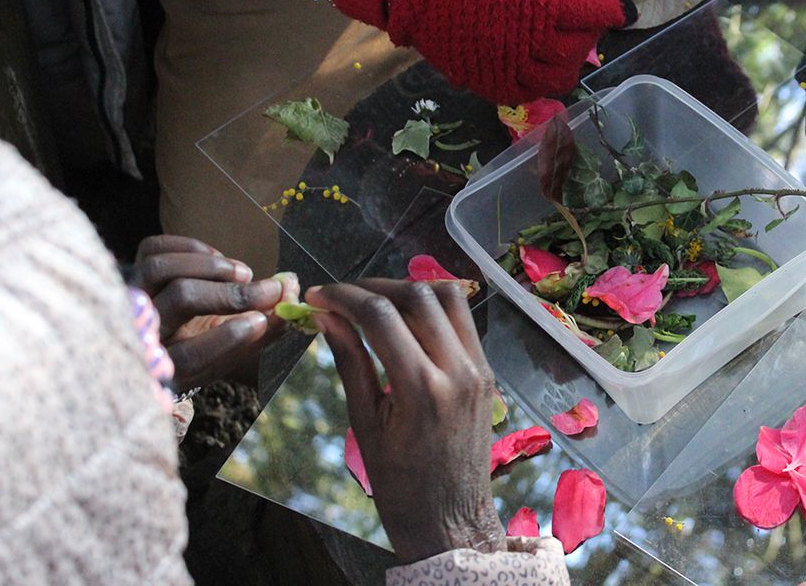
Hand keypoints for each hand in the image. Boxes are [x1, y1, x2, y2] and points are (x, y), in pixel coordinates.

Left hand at [130, 236, 285, 389]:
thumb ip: (267, 330)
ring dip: (211, 266)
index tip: (262, 320)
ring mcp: (134, 297)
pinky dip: (191, 247)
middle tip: (269, 290)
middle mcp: (144, 332)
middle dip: (230, 293)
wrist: (176, 332)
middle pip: (181, 298)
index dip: (227, 338)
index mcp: (169, 366)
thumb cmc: (212, 345)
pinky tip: (218, 258)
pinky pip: (154, 247)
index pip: (190, 356)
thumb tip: (290, 298)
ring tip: (244, 273)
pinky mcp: (133, 267)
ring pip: (163, 268)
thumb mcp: (238, 349)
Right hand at [307, 279, 503, 563]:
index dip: (343, 297)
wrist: (451, 519)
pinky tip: (405, 321)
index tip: (318, 296)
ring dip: (408, 290)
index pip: (380, 316)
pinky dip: (433, 309)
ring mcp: (479, 368)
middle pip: (417, 296)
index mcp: (422, 389)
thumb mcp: (365, 425)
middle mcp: (458, 370)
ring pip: (448, 298)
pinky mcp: (487, 372)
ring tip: (373, 303)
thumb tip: (327, 316)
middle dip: (373, 287)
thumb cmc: (400, 484)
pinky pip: (463, 321)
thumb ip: (350, 362)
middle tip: (341, 297)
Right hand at [324, 0, 633, 104]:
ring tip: (558, 47)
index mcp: (538, 5)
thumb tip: (570, 0)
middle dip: (585, 36)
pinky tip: (531, 63)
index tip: (624, 10)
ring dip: (565, 63)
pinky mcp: (486, 83)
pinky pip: (525, 92)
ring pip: (556, 79)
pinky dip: (537, 81)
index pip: (591, 15)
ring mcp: (505, 67)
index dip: (612, 12)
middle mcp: (527, 42)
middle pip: (577, 51)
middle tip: (580, 24)